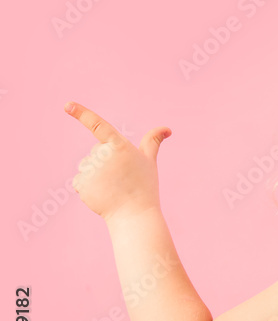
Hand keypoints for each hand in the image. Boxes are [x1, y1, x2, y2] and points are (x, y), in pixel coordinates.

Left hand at [65, 101, 171, 223]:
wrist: (134, 214)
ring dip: (96, 175)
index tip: (68, 105)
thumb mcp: (149, 161)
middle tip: (121, 177)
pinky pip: (80, 180)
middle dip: (105, 161)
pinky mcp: (80, 184)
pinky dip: (89, 187)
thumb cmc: (145, 186)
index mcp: (119, 145)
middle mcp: (102, 155)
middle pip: (96, 152)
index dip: (82, 114)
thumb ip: (153, 142)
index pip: (98, 125)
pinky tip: (103, 194)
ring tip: (113, 187)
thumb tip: (167, 129)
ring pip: (87, 166)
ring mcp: (90, 170)